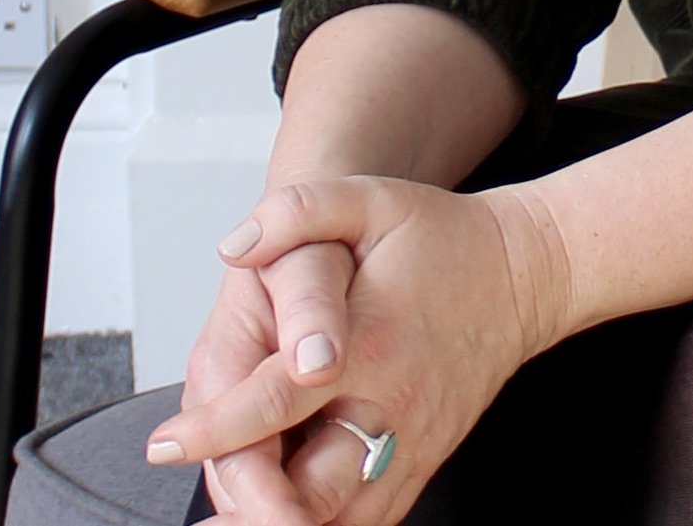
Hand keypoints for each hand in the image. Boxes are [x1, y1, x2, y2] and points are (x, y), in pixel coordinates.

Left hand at [147, 176, 570, 525]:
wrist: (523, 273)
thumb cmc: (444, 238)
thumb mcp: (373, 200)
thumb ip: (299, 210)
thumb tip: (234, 245)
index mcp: (367, 343)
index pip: (278, 401)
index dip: (217, 428)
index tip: (168, 444)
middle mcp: (390, 405)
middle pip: (311, 490)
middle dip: (252, 509)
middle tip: (207, 512)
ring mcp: (411, 442)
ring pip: (341, 520)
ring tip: (234, 523)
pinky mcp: (424, 461)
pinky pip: (371, 521)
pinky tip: (287, 522)